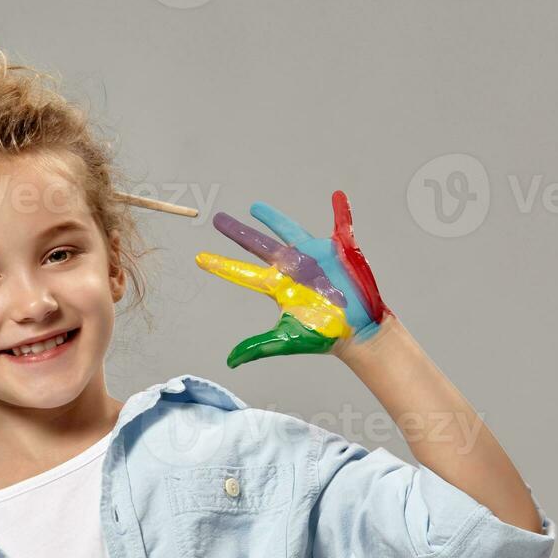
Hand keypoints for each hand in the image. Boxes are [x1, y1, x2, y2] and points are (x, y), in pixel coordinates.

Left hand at [195, 191, 391, 367]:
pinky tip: (337, 196)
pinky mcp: (341, 251)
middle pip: (258, 245)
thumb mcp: (287, 339)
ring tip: (255, 207)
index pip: (242, 273)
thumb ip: (257, 347)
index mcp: (277, 286)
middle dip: (238, 232)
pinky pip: (342, 225)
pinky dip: (341, 211)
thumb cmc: (325, 336)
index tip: (199, 258)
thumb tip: (229, 362)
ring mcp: (315, 257)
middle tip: (218, 219)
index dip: (221, 265)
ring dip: (273, 218)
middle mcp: (292, 268)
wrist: (359, 332)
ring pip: (289, 230)